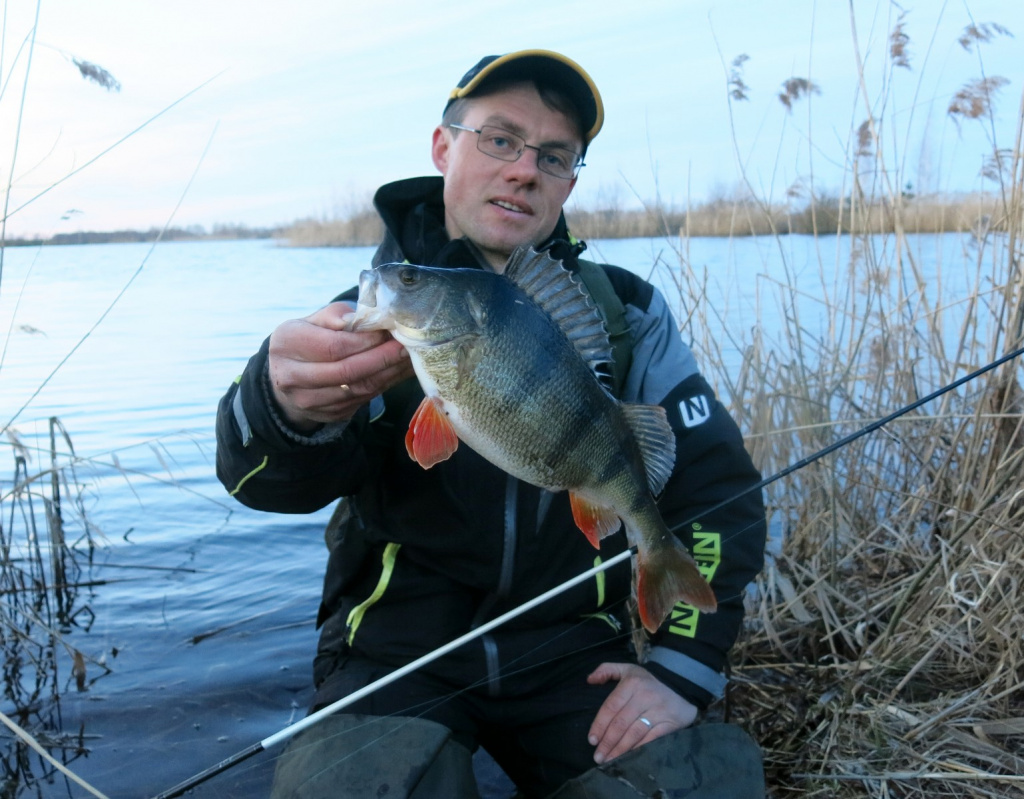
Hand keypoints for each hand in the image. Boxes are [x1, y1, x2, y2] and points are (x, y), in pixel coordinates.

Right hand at [268, 302, 413, 429]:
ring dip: (388, 374)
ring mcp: (308, 400)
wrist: (289, 375)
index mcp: (286, 343)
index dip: (365, 341)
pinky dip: (384, 385)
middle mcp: (291, 376)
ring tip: (409, 359)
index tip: (388, 332)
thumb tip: (364, 320)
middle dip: (382, 358)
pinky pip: (362, 400)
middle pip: (346, 371)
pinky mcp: (327, 414)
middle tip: (406, 347)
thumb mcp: (314, 320)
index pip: (333, 346)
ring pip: (357, 389)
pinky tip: (398, 372)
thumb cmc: (309, 339)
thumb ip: (337, 316)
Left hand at [586, 663, 697, 764]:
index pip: (611, 707)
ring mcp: (658, 711)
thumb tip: (589, 680)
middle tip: (598, 756)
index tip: (591, 740)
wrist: (680, 686)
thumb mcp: (627, 669)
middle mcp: (645, 696)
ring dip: (619, 750)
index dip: (599, 725)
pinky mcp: (669, 723)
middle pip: (621, 723)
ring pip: (634, 734)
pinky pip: (650, 740)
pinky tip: (627, 758)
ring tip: (608, 761)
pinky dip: (637, 750)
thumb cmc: (647, 682)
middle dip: (607, 742)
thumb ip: (606, 670)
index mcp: (632, 683)